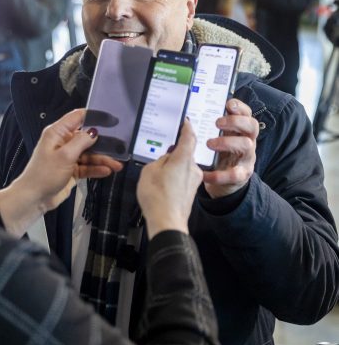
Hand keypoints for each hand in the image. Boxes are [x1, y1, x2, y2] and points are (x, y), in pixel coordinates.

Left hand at [0, 109, 122, 235]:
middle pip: (86, 137)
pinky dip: (96, 169)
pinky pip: (87, 166)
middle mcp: (63, 142)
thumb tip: (95, 131)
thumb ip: (81, 141)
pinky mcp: (71, 170)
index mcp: (57, 133)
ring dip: (102, 159)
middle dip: (103, 142)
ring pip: (89, 154)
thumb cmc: (45, 174)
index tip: (111, 119)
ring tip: (117, 165)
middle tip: (120, 146)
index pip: (77, 117)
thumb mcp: (65, 156)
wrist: (34, 199)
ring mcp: (67, 156)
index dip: (94, 116)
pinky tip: (107, 171)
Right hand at [137, 120, 202, 237]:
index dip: (187, 127)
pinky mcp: (192, 191)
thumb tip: (167, 159)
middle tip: (159, 158)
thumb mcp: (150, 171)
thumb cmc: (157, 196)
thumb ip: (160, 160)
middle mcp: (193, 167)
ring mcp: (194, 181)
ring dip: (173, 167)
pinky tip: (162, 187)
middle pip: (185, 153)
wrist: (167, 222)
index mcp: (183, 158)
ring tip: (157, 177)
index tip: (186, 121)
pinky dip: (174, 178)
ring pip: (183, 166)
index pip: (189, 136)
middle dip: (173, 153)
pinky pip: (183, 178)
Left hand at [203, 99, 258, 198]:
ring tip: (209, 144)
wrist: (223, 182)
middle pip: (251, 126)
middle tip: (217, 123)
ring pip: (246, 145)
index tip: (228, 104)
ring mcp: (247, 158)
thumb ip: (207, 129)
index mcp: (240, 130)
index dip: (240, 107)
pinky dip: (220, 174)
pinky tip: (206, 174)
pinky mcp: (243, 175)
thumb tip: (188, 119)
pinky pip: (235, 174)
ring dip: (227, 142)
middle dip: (235, 121)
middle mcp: (247, 141)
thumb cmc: (218, 155)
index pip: (246, 114)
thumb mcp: (215, 139)